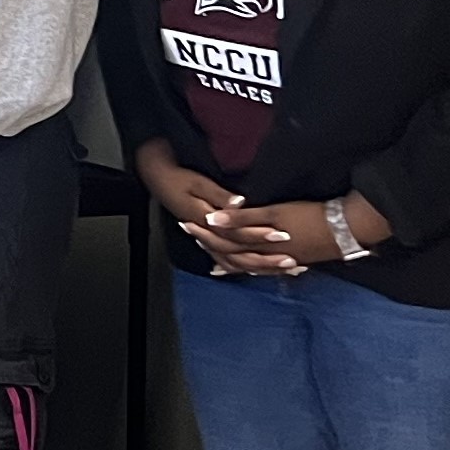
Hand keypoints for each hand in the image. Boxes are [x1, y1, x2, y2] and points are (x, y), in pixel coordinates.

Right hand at [133, 138, 302, 275]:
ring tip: (284, 269)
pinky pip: (227, 260)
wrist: (157, 178)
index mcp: (204, 220)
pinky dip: (244, 268)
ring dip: (260, 266)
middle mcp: (206, 234)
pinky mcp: (208, 238)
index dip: (259, 235)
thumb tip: (240, 203)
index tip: (282, 235)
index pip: (235, 233)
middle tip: (291, 260)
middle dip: (266, 258)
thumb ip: (219, 196)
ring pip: (234, 261)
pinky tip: (259, 271)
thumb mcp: (198, 183)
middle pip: (239, 253)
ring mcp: (206, 239)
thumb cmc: (178, 178)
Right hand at [202, 191, 390, 272]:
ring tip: (197, 218)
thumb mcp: (298, 256)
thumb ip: (275, 260)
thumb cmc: (325, 244)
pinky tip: (216, 213)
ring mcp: (271, 236)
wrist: (348, 232)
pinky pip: (249, 221)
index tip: (199, 242)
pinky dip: (232, 217)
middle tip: (187, 227)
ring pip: (235, 237)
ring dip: (213, 229)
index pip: (236, 259)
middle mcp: (268, 251)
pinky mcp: (277, 219)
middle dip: (207, 238)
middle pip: (230, 248)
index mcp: (272, 258)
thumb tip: (262, 264)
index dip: (215, 252)